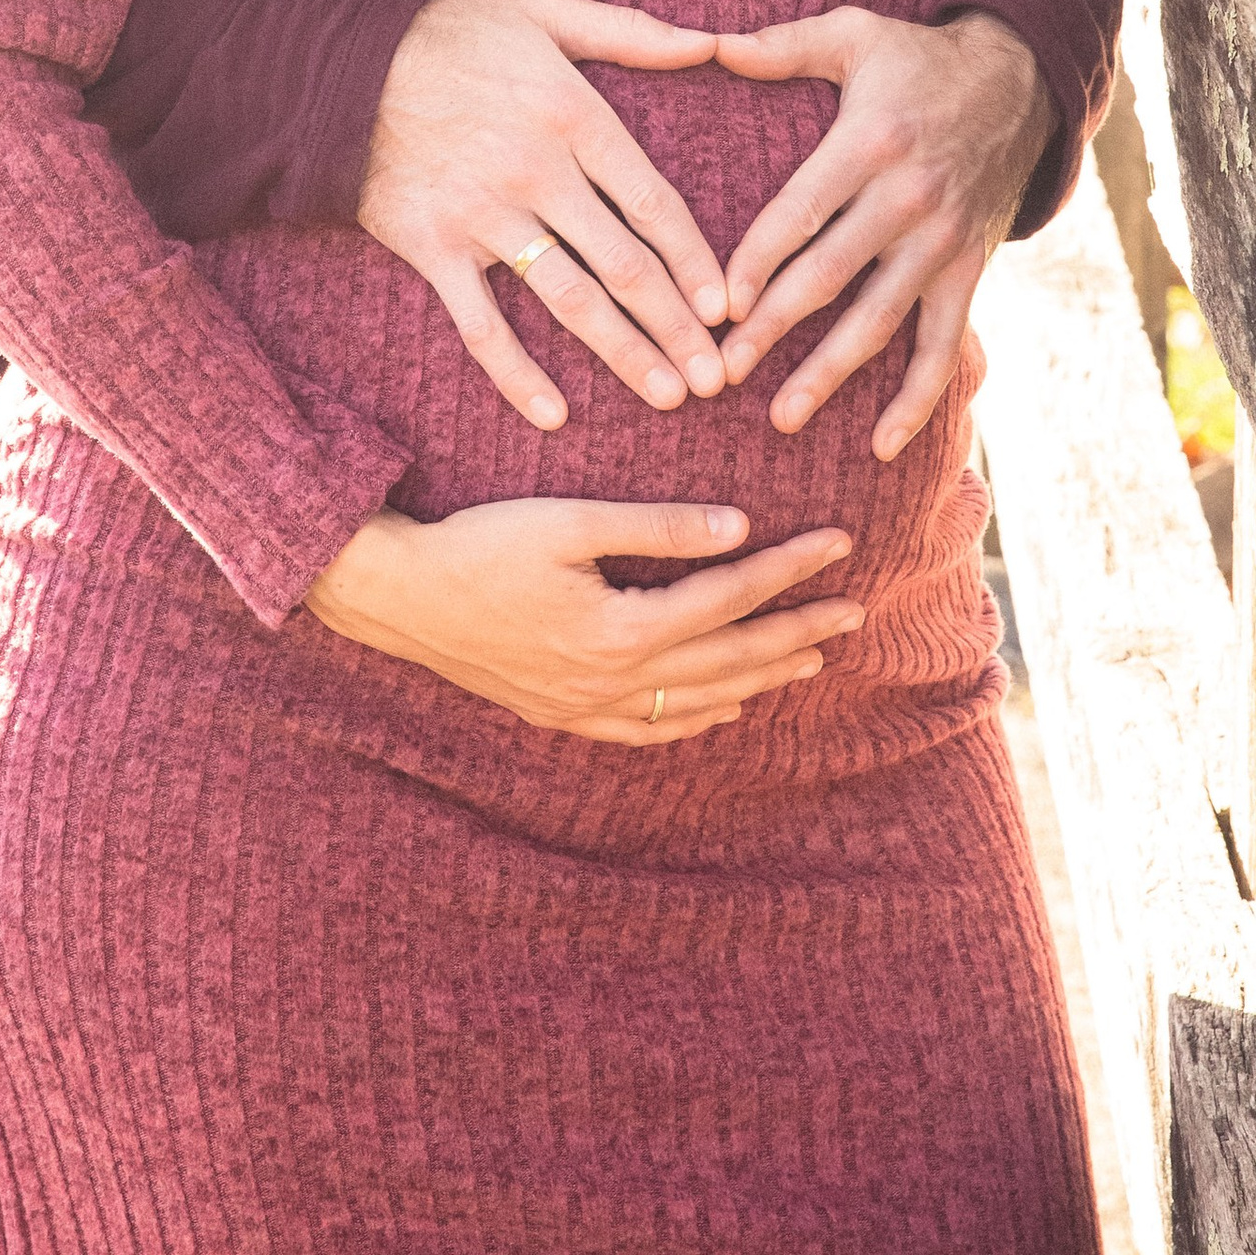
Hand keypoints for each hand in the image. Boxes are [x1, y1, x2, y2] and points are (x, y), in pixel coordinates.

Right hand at [303, 499, 862, 741]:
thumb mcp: (569, 522)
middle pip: (729, 658)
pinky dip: (696, 720)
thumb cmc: (481, 546)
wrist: (400, 598)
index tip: (840, 543)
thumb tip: (736, 527)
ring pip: (697, 701)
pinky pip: (648, 732)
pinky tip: (723, 709)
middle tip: (855, 611)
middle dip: (797, 632)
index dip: (789, 569)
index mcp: (621, 629)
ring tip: (810, 660)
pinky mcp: (563, 716)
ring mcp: (588, 708)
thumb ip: (655, 527)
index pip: (730, 596)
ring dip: (760, 679)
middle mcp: (613, 681)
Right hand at [359, 0, 732, 431]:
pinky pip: (480, 324)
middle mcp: (537, 172)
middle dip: (677, 327)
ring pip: (568, 300)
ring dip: (624, 354)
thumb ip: (630, 32)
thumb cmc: (451, 34)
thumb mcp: (544, 10)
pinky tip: (554, 414)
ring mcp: (483, 216)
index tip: (727, 309)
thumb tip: (710, 41)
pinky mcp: (432, 249)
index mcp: (573, 115)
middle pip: (624, 264)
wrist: (336, 63)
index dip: (696, 261)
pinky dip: (515, 374)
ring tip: (669, 397)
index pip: (653, 202)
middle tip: (717, 380)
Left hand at [703, 9, 1053, 462]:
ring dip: (830, 373)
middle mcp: (907, 200)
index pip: (798, 213)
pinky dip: (917, 399)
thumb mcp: (855, 34)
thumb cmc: (920, 57)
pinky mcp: (969, 269)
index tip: (711, 307)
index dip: (755, 263)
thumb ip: (782, 45)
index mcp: (869, 143)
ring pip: (879, 321)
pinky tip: (881, 445)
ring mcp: (942, 242)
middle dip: (771, 330)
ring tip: (782, 417)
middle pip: (829, 277)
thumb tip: (709, 44)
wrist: (1023, 81)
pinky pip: (943, 344)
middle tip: (721, 373)